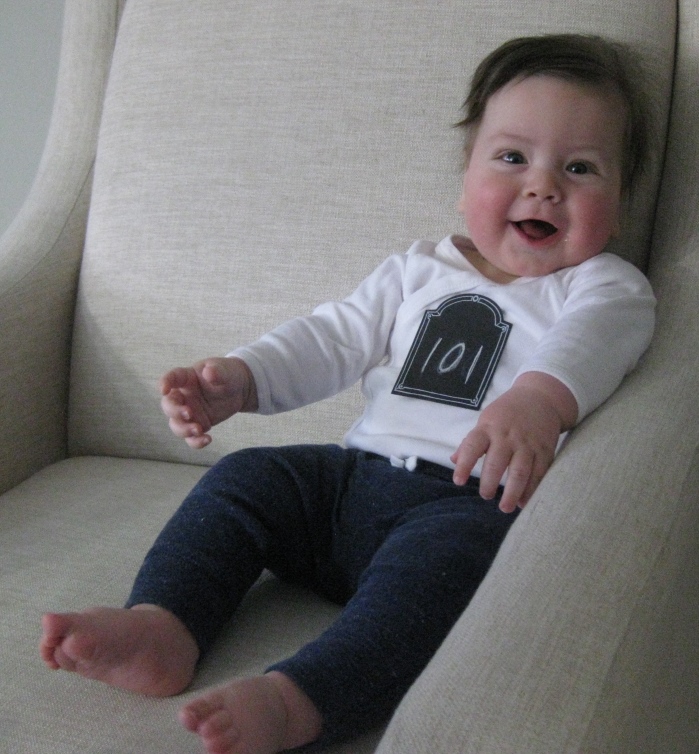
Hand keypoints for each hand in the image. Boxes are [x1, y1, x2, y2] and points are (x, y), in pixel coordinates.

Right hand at [160, 357, 257, 447]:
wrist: (239, 389)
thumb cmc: (227, 374)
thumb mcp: (225, 371)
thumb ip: (217, 371)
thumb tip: (209, 372)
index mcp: (186, 378)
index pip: (172, 377)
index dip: (164, 382)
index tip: (163, 389)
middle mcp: (183, 396)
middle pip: (168, 405)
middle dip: (174, 411)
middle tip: (189, 414)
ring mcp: (189, 411)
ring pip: (176, 424)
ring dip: (183, 430)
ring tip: (199, 430)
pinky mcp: (197, 424)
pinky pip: (191, 437)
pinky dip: (196, 441)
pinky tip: (207, 439)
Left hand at [450, 373, 576, 512]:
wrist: (540, 398)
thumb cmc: (507, 412)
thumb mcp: (485, 419)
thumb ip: (470, 442)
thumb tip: (453, 460)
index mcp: (488, 428)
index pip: (472, 446)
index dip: (464, 464)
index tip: (458, 481)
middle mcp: (507, 436)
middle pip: (497, 463)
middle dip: (489, 482)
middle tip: (485, 496)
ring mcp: (527, 444)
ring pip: (520, 471)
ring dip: (513, 492)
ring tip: (505, 507)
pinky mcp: (544, 451)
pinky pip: (539, 473)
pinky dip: (531, 489)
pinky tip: (524, 502)